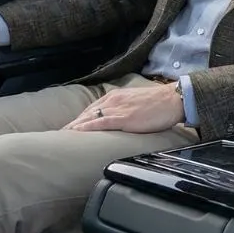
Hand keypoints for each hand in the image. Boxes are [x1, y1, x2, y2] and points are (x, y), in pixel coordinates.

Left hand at [65, 84, 183, 133]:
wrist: (173, 99)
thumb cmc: (159, 103)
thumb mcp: (137, 103)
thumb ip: (126, 109)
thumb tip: (121, 120)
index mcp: (116, 96)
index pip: (92, 108)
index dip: (80, 118)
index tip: (71, 127)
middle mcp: (113, 100)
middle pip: (87, 112)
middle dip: (73, 123)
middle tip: (61, 134)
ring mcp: (117, 109)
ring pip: (89, 117)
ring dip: (75, 127)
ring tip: (63, 136)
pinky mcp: (123, 118)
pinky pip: (100, 123)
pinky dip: (86, 128)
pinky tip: (77, 133)